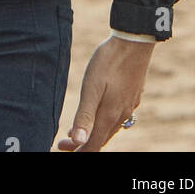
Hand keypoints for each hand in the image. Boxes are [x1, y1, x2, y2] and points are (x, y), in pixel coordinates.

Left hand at [56, 37, 153, 151]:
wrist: (134, 42)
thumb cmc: (109, 61)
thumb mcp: (91, 86)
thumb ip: (85, 115)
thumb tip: (77, 142)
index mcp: (109, 115)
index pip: (93, 145)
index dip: (77, 151)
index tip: (61, 146)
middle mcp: (121, 115)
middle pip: (101, 140)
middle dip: (82, 144)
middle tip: (64, 140)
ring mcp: (128, 106)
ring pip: (110, 129)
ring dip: (94, 133)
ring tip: (77, 130)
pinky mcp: (132, 96)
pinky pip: (118, 118)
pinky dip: (104, 122)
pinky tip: (99, 113)